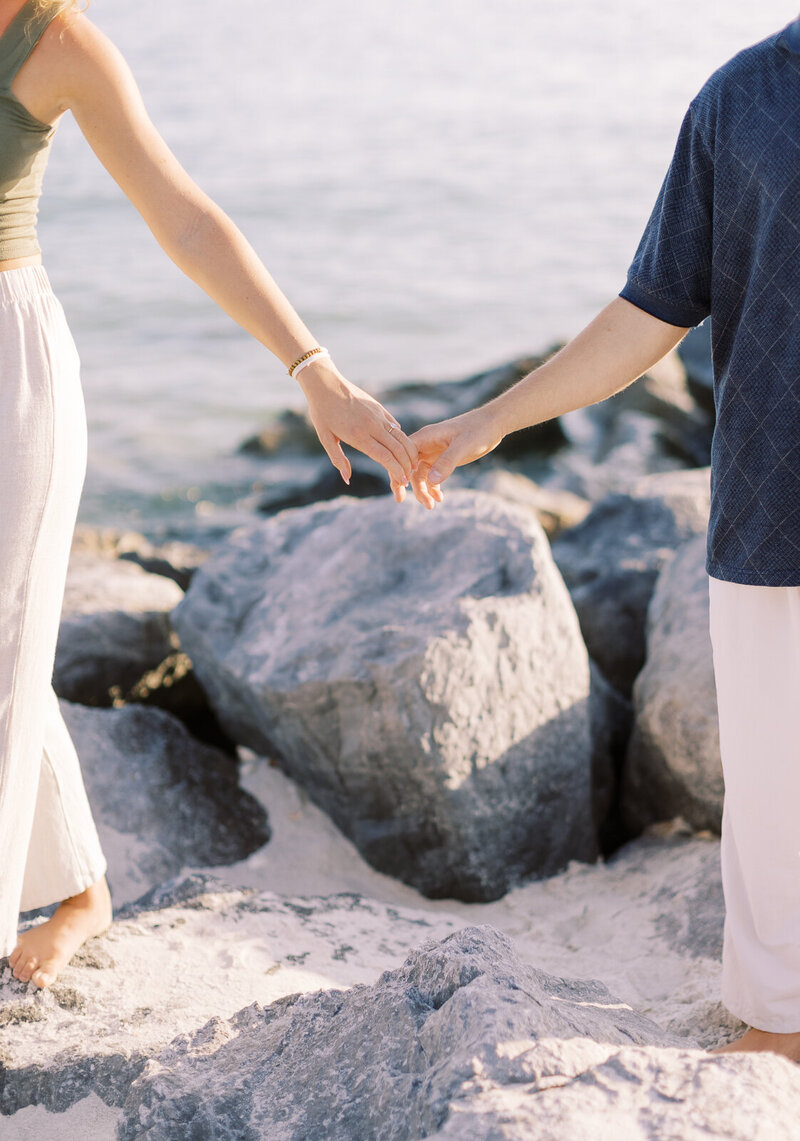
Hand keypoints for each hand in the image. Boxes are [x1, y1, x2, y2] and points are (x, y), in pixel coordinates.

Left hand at [297, 360, 416, 502]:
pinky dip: (403, 438)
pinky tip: (404, 448)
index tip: (402, 481)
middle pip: (397, 449)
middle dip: (407, 465)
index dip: (396, 470)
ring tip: (413, 465)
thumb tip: (347, 479)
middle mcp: (372, 426)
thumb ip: (338, 459)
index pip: (385, 457)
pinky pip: (395, 426)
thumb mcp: (325, 438)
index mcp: (359, 436)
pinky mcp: (380, 408)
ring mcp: (378, 416)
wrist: (325, 383)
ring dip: (410, 452)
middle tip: (409, 478)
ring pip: (401, 437)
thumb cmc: (322, 412)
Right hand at [410, 406, 504, 507]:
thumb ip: (447, 462)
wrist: (493, 424)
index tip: (403, 490)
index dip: (400, 472)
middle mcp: (426, 445)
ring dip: (424, 490)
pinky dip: (433, 487)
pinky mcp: (442, 459)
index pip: (403, 456)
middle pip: (410, 468)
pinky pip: (431, 476)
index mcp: (425, 437)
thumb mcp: (464, 446)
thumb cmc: (479, 429)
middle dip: (412, 487)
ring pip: (420, 475)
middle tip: (421, 503)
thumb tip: (431, 480)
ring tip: (431, 506)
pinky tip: (439, 498)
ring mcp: (433, 452)